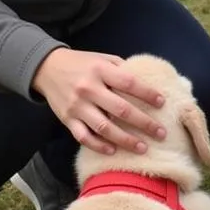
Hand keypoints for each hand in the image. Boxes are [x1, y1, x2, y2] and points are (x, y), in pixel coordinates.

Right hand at [32, 48, 166, 155]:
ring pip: (104, 128)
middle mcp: (89, 88)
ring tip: (143, 148)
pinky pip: (84, 137)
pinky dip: (99, 146)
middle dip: (144, 123)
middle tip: (161, 133)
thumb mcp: (103, 59)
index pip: (129, 83)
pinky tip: (114, 151)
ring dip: (125, 140)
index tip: (162, 103)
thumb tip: (147, 84)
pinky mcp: (66, 119)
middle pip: (121, 109)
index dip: (147, 94)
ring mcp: (77, 106)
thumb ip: (122, 70)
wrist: (47, 68)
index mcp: (100, 70)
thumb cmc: (83, 63)